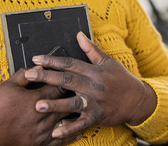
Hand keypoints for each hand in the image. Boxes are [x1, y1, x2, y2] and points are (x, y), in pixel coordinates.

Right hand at [0, 68, 82, 145]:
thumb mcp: (8, 85)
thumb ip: (24, 75)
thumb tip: (37, 67)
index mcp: (36, 99)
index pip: (58, 87)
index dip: (67, 81)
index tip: (74, 78)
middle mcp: (42, 115)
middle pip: (66, 104)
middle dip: (75, 98)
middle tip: (85, 93)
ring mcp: (42, 131)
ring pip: (66, 122)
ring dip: (77, 116)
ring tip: (87, 112)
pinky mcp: (39, 143)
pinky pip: (60, 140)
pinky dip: (71, 135)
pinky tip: (79, 132)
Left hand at [25, 32, 157, 139]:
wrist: (138, 100)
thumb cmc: (122, 80)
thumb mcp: (108, 61)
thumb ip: (91, 49)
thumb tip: (79, 34)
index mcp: (93, 71)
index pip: (70, 63)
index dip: (52, 60)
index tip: (36, 59)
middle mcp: (93, 86)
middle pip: (66, 80)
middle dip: (46, 77)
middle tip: (29, 75)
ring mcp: (94, 102)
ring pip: (72, 103)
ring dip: (55, 104)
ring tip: (38, 105)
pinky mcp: (97, 117)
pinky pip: (81, 124)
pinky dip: (69, 129)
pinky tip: (56, 132)